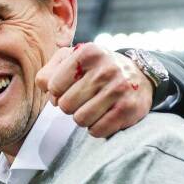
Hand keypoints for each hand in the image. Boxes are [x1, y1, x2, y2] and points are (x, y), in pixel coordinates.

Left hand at [35, 43, 153, 137]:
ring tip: (93, 107)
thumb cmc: (97, 69)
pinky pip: (97, 130)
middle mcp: (105, 69)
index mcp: (88, 53)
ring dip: (83, 118)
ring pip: (80, 120)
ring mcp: (118, 89)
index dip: (57, 93)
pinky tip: (104, 116)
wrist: (140, 75)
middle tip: (83, 99)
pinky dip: (96, 128)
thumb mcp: (73, 59)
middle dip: (70, 106)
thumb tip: (42, 86)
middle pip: (66, 105)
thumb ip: (50, 71)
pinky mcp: (128, 109)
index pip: (54, 86)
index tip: (69, 89)